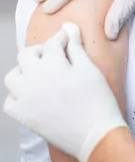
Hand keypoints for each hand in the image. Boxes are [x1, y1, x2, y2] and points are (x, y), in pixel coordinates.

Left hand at [3, 23, 126, 161]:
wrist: (95, 132)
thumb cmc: (97, 99)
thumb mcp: (90, 69)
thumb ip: (76, 47)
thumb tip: (69, 28)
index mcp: (53, 65)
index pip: (52, 43)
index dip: (62, 37)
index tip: (68, 36)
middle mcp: (33, 80)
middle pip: (27, 54)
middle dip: (41, 50)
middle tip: (55, 54)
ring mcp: (25, 99)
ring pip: (13, 76)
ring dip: (25, 69)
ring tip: (41, 72)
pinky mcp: (24, 116)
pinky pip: (10, 101)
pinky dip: (19, 94)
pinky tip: (33, 93)